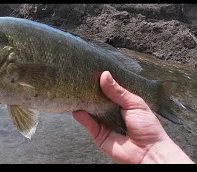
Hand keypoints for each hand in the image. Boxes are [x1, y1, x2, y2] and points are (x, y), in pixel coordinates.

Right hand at [73, 71, 193, 163]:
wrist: (148, 152)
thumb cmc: (147, 127)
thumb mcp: (135, 104)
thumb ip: (118, 92)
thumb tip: (104, 75)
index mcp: (121, 102)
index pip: (108, 89)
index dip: (101, 81)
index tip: (91, 70)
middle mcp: (110, 110)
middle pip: (96, 98)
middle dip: (89, 90)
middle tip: (80, 79)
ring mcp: (103, 121)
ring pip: (90, 110)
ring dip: (83, 102)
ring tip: (75, 91)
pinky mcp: (98, 133)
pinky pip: (88, 123)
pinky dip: (81, 117)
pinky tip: (77, 109)